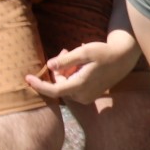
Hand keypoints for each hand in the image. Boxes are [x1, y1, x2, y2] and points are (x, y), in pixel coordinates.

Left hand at [24, 34, 140, 103]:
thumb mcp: (84, 52)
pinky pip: (72, 87)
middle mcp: (82, 96)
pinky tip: (80, 64)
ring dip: (65, 72)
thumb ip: (66, 60)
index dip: (39, 85)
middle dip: (58, 70)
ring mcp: (86, 97)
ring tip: (74, 55)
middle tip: (64, 51)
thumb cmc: (103, 52)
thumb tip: (49, 66)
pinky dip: (71, 76)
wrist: (122, 59)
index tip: (27, 78)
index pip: (54, 90)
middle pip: (59, 85)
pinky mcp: (88, 96)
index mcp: (80, 85)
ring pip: (65, 86)